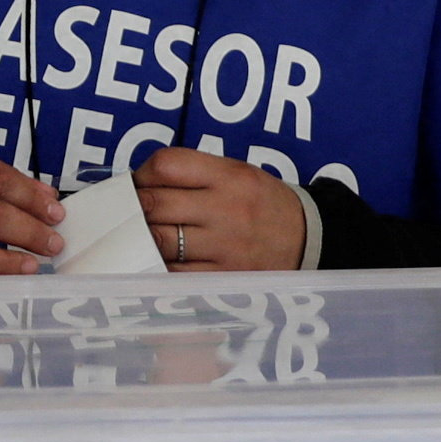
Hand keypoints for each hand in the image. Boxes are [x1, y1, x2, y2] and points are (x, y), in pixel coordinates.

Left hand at [128, 145, 313, 272]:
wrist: (310, 241)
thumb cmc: (264, 205)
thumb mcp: (239, 174)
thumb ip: (195, 174)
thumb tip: (142, 182)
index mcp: (229, 176)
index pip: (167, 164)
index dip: (142, 174)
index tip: (137, 184)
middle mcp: (226, 209)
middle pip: (155, 204)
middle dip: (133, 208)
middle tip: (129, 212)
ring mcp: (224, 246)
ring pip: (159, 241)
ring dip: (141, 239)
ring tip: (139, 236)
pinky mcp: (223, 277)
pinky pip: (174, 273)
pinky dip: (158, 267)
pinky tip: (157, 261)